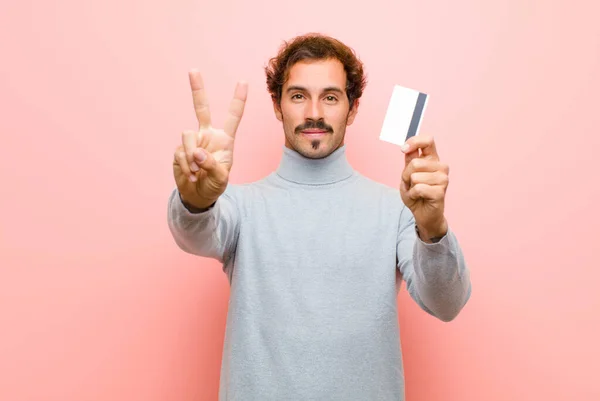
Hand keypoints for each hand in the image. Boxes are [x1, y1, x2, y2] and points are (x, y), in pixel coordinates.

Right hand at [173, 70, 247, 208]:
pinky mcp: (179, 150)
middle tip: (193, 70)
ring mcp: (192, 141)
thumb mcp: (220, 178)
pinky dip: (185, 165)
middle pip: (201, 108)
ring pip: (188, 135)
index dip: (238, 100)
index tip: (243, 82)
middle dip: (197, 89)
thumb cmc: (214, 185)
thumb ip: (211, 165)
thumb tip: (196, 152)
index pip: (233, 116)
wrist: (197, 195)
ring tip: (196, 172)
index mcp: (224, 139)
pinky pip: (180, 152)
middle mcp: (208, 135)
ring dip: (191, 156)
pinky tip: (191, 175)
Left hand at [399, 135, 448, 240]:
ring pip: (415, 176)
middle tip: (411, 184)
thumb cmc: (416, 193)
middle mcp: (440, 167)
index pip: (428, 141)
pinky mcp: (440, 192)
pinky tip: (419, 198)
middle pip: (415, 162)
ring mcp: (443, 179)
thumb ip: (409, 160)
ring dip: (410, 186)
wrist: (423, 213)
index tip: (403, 150)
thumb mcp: (408, 174)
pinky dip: (413, 194)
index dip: (414, 142)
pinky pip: (418, 188)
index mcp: (432, 159)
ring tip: (416, 191)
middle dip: (406, 175)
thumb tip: (406, 147)